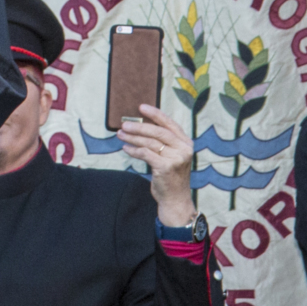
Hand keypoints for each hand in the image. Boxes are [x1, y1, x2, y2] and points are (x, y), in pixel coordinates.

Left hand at [120, 104, 196, 227]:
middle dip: (138, 127)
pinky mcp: (166, 168)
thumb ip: (162, 142)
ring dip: (132, 138)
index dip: (155, 114)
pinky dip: (133, 150)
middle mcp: (184, 149)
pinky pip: (145, 154)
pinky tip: (126, 148)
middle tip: (124, 124)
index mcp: (186, 143)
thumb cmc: (170, 174)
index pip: (169, 124)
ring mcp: (176, 159)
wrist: (175, 198)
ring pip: (149, 143)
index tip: (141, 107)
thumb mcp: (171, 156)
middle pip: (158, 132)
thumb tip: (139, 125)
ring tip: (120, 134)